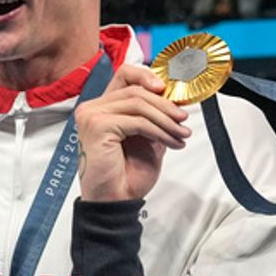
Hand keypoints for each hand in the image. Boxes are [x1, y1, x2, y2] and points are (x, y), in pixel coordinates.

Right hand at [75, 64, 191, 201]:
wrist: (117, 201)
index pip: (124, 74)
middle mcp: (93, 108)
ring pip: (139, 103)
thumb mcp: (148, 138)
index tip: (168, 90)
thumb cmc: (127, 174)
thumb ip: (155, 117)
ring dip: (166, 120)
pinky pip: (137, 121)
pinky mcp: (97, 126)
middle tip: (184, 121)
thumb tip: (175, 100)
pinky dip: (159, 131)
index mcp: (103, 107)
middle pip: (136, 90)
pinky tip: (171, 143)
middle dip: (166, 105)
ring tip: (181, 135)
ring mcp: (92, 116)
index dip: (148, 76)